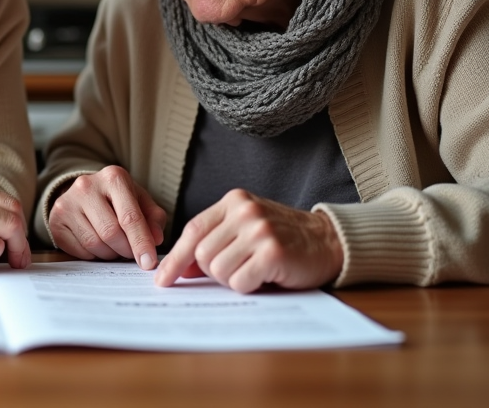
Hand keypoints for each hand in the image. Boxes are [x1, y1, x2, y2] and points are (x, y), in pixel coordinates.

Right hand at [48, 165, 166, 269]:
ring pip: (93, 243)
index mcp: (113, 177)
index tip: (149, 263)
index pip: (130, 217)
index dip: (141, 243)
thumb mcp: (140, 202)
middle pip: (110, 232)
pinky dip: (93, 255)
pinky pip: (78, 250)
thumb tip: (155, 239)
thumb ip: (153, 218)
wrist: (86, 194)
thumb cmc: (119, 200)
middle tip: (131, 254)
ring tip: (114, 247)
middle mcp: (87, 186)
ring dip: (109, 253)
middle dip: (125, 250)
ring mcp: (67, 202)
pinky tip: (98, 246)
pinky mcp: (55, 220)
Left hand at [155, 189, 343, 292]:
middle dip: (213, 272)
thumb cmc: (282, 239)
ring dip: (232, 280)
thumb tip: (179, 269)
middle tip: (237, 270)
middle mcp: (245, 211)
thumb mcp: (244, 232)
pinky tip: (265, 276)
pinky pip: (240, 282)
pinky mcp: (273, 252)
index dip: (175, 257)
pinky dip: (248, 286)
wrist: (327, 241)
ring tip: (253, 271)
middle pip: (202, 254)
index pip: (193, 231)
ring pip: (218, 270)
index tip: (162, 279)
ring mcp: (260, 230)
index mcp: (233, 201)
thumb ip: (214, 243)